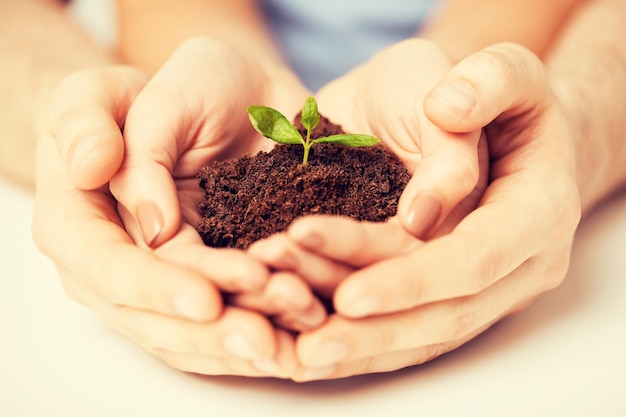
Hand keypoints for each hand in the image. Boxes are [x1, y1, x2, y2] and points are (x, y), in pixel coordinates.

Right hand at [32, 65, 298, 377]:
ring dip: (245, 339)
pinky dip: (269, 326)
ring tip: (296, 329)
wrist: (231, 94)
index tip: (206, 298)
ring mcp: (167, 277)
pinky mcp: (214, 277)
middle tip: (265, 338)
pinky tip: (304, 331)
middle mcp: (118, 262)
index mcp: (77, 220)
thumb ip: (121, 144)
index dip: (155, 288)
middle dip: (212, 332)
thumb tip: (141, 215)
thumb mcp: (123, 92)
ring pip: (197, 331)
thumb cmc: (170, 86)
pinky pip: (233, 315)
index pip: (108, 268)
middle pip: (155, 318)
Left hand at [253, 42, 580, 380]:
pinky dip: (367, 343)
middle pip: (449, 313)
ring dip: (364, 346)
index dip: (414, 280)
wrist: (496, 127)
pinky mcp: (459, 296)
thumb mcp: (502, 68)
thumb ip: (487, 83)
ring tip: (300, 354)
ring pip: (427, 333)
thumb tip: (448, 131)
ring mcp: (492, 288)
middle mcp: (522, 263)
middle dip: (378, 330)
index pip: (477, 258)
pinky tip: (315, 348)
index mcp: (539, 209)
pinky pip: (414, 332)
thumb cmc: (493, 94)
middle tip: (309, 343)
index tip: (349, 293)